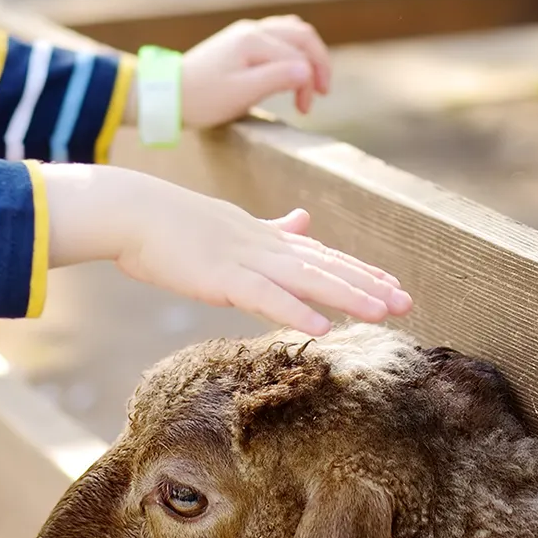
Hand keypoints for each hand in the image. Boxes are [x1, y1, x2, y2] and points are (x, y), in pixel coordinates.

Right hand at [41, 165, 410, 335]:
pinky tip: (324, 326)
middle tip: (407, 303)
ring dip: (349, 296)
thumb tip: (305, 219)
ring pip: (308, 279)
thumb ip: (270, 226)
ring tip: (385, 312)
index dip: (359, 271)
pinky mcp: (221, 278)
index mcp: (263, 236)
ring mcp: (245, 260)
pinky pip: (266, 297)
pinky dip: (297, 310)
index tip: (392, 285)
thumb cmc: (169, 223)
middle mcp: (263, 245)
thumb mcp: (229, 222)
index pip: (321, 255)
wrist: (130, 211)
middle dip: (368, 286)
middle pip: (325, 267)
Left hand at [146, 16, 332, 127]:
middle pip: (302, 35)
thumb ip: (276, 79)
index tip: (305, 109)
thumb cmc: (202, 99)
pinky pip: (278, 36)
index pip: (298, 56)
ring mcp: (245, 32)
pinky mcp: (240, 41)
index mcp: (253, 40)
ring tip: (310, 81)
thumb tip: (307, 71)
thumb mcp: (241, 94)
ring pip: (292, 32)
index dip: (310, 81)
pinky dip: (293, 50)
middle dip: (318, 63)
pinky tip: (292, 68)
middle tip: (321, 93)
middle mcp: (252, 29)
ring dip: (307, 55)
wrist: (167, 95)